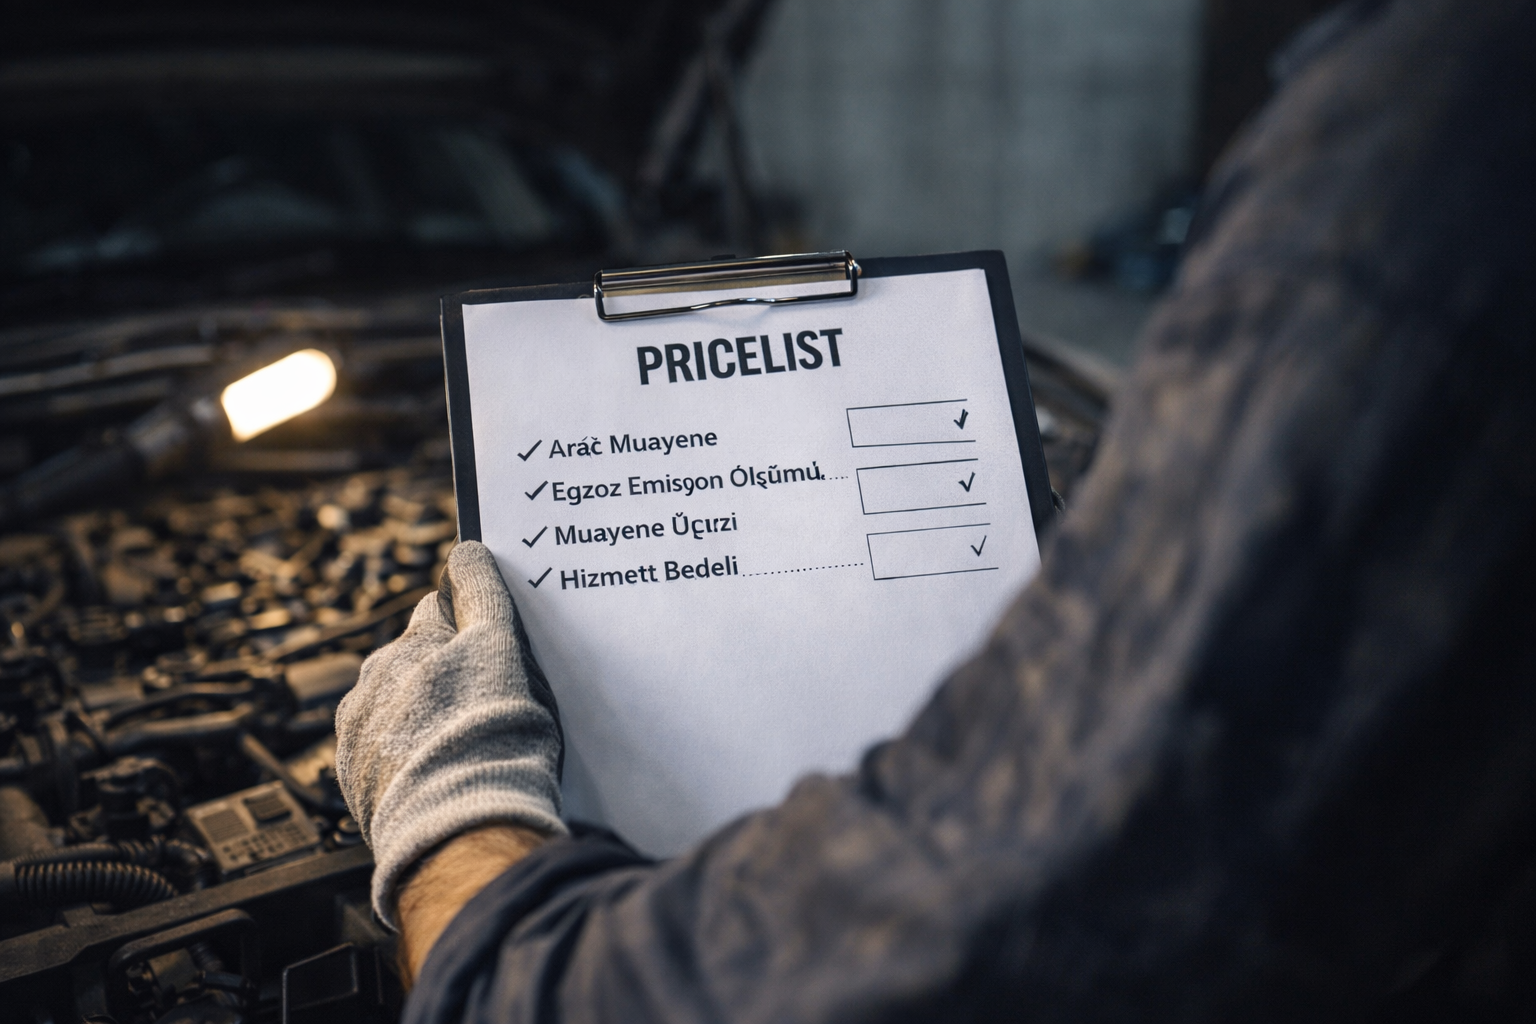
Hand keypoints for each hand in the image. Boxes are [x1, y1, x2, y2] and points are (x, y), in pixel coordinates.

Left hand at [335, 540, 565, 926]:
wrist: (462, 826)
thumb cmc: (491, 736)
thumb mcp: (502, 647)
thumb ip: (482, 595)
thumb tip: (466, 553)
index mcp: (411, 642)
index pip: (441, 607)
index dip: (473, 622)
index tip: (493, 642)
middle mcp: (374, 680)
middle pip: (417, 659)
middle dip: (446, 672)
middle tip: (489, 701)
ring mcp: (360, 732)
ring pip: (398, 707)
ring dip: (423, 717)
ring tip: (464, 745)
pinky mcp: (357, 779)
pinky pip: (385, 754)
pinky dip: (408, 758)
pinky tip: (442, 773)